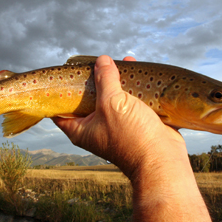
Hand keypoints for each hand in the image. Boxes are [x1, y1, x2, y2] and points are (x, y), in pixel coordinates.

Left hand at [53, 55, 187, 181]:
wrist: (162, 160)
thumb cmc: (131, 137)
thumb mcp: (112, 102)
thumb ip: (105, 79)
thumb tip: (101, 60)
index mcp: (81, 129)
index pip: (61, 110)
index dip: (59, 93)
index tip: (62, 76)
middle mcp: (96, 128)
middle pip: (89, 100)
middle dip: (94, 80)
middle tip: (95, 62)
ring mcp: (117, 126)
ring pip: (113, 98)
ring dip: (117, 81)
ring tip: (119, 62)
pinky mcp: (136, 123)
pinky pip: (132, 101)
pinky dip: (134, 88)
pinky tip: (137, 72)